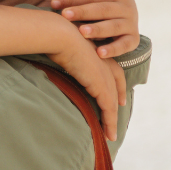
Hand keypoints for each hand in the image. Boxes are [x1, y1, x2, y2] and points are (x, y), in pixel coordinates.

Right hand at [46, 25, 125, 140]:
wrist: (59, 34)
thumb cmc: (53, 35)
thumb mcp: (62, 44)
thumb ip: (64, 51)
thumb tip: (52, 53)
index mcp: (99, 52)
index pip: (114, 72)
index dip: (117, 85)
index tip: (118, 97)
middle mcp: (106, 63)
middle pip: (116, 87)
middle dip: (117, 102)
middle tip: (115, 117)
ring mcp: (105, 75)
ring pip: (112, 103)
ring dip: (112, 121)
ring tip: (110, 135)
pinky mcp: (101, 86)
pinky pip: (108, 109)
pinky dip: (109, 122)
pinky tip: (108, 134)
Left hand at [50, 0, 139, 58]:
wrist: (128, 16)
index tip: (54, 3)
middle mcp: (126, 6)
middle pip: (102, 9)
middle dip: (83, 12)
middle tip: (65, 15)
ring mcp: (130, 23)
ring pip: (113, 26)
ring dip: (98, 29)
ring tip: (82, 32)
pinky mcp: (132, 39)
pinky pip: (124, 45)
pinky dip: (113, 50)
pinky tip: (99, 54)